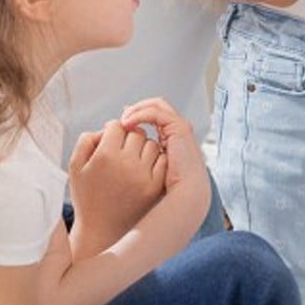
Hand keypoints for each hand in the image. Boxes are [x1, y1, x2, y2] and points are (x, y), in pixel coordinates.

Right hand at [68, 119, 166, 253]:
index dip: (111, 131)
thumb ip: (86, 140)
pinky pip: (162, 161)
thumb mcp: (75, 167)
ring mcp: (143, 176)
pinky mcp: (156, 187)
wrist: (102, 232)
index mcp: (104, 156)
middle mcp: (126, 164)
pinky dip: (154, 161)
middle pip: (136, 132)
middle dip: (128, 138)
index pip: (116, 125)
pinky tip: (142, 171)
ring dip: (143, 148)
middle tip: (120, 152)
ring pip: (152, 144)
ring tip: (131, 161)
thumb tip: (107, 127)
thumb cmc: (86, 197)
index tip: (108, 143)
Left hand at [118, 97, 210, 235]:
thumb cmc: (168, 192)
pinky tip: (127, 123)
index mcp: (171, 141)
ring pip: (157, 105)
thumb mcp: (150, 173)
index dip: (135, 117)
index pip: (153, 118)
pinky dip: (140, 114)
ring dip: (137, 109)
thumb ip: (141, 160)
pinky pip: (157, 113)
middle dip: (135, 110)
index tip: (119, 126)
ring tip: (122, 121)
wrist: (185, 198)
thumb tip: (124, 152)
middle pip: (155, 108)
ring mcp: (180, 129)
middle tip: (120, 120)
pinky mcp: (179, 129)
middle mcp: (176, 133)